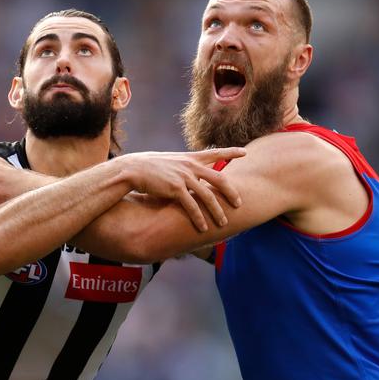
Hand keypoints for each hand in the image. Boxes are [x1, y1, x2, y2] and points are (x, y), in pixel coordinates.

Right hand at [120, 147, 245, 231]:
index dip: (231, 152)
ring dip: (217, 211)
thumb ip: (185, 167)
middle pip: (219, 178)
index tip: (245, 151)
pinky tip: (203, 228)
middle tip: (239, 203)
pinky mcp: (175, 188)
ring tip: (223, 222)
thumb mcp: (171, 162)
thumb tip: (194, 175)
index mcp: (190, 158)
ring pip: (207, 196)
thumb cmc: (150, 167)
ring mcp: (184, 176)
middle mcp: (190, 165)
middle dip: (231, 192)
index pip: (215, 152)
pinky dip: (199, 218)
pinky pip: (191, 205)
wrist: (133, 169)